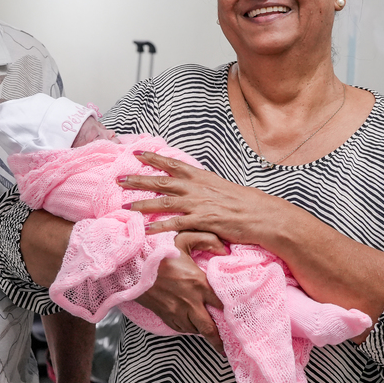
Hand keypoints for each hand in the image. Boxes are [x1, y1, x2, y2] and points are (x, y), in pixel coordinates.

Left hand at [120, 150, 279, 247]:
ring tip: (124, 207)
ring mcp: (199, 204)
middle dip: (139, 179)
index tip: (136, 153)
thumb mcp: (222, 188)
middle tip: (119, 178)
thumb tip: (191, 186)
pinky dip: (159, 226)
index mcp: (202, 177)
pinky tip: (146, 229)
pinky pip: (176, 223)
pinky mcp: (203, 221)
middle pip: (162, 181)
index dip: (153, 158)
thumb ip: (204, 187)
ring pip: (164, 202)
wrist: (264, 215)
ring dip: (142, 204)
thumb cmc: (246, 204)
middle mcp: (197, 188)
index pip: (173, 164)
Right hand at [136, 231, 225, 353]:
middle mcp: (191, 302)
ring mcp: (177, 312)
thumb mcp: (183, 239)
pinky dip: (188, 329)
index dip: (232, 312)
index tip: (238, 318)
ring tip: (211, 335)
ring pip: (196, 330)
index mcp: (199, 284)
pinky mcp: (165, 316)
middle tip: (226, 347)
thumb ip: (207, 240)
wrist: (131, 267)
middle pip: (210, 328)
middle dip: (219, 340)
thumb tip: (224, 249)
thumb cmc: (158, 252)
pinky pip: (181, 329)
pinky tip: (192, 325)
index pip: (222, 304)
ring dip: (203, 332)